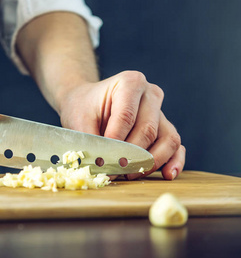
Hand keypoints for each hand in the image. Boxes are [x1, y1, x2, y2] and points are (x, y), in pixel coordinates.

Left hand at [58, 71, 185, 179]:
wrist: (87, 103)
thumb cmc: (84, 108)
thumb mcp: (80, 119)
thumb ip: (92, 141)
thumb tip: (102, 166)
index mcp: (130, 82)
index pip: (127, 116)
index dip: (116, 141)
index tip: (104, 159)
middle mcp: (151, 94)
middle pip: (148, 130)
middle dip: (132, 155)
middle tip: (115, 171)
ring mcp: (161, 112)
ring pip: (168, 139)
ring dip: (151, 162)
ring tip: (131, 174)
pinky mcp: (166, 128)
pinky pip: (177, 146)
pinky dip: (174, 161)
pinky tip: (167, 174)